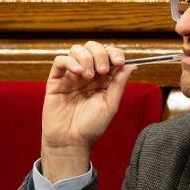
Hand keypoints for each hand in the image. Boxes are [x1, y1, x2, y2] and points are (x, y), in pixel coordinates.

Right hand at [40, 41, 136, 181]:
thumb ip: (119, 84)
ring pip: (77, 50)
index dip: (115, 53)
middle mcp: (88, 74)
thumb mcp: (110, 105)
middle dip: (101, 54)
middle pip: (93, 48)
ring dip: (86, 58)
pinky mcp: (56, 79)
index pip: (109, 55)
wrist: (71, 141)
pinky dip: (70, 61)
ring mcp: (71, 75)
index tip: (119, 61)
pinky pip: (60, 60)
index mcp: (103, 79)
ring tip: (88, 76)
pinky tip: (78, 73)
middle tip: (103, 70)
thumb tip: (132, 65)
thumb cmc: (91, 127)